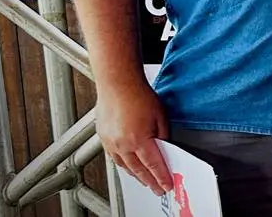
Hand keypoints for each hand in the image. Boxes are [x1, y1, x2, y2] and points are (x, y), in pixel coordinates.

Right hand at [96, 78, 171, 195]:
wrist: (118, 83)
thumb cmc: (138, 94)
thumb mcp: (161, 116)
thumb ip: (163, 136)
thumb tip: (165, 148)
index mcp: (139, 139)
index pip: (154, 165)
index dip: (162, 177)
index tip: (167, 185)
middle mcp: (123, 145)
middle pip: (139, 170)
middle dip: (150, 181)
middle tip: (157, 188)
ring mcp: (111, 143)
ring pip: (125, 167)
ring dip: (136, 176)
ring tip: (145, 180)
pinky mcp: (104, 138)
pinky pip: (115, 158)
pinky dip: (124, 165)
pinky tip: (129, 166)